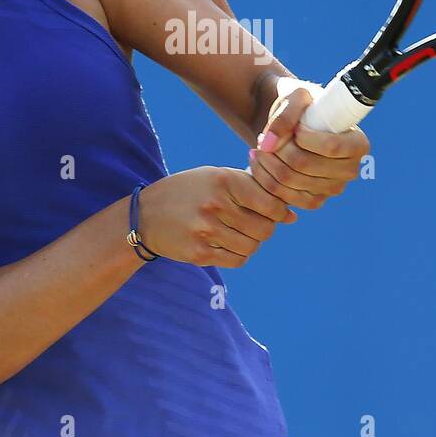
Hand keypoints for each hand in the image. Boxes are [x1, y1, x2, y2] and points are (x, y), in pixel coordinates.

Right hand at [135, 167, 296, 267]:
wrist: (145, 215)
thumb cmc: (188, 191)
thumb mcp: (215, 176)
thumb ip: (251, 188)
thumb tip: (290, 214)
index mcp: (223, 181)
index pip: (270, 203)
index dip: (279, 211)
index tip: (275, 212)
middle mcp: (216, 205)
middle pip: (264, 228)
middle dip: (265, 228)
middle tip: (254, 223)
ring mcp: (206, 231)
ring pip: (252, 246)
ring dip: (251, 242)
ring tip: (237, 232)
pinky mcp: (200, 253)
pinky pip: (237, 260)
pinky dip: (239, 254)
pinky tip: (227, 243)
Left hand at [247, 78, 370, 210]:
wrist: (294, 124)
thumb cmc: (303, 106)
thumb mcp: (296, 96)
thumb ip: (285, 114)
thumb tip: (268, 144)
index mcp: (358, 144)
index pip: (331, 147)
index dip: (304, 137)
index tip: (293, 126)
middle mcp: (350, 170)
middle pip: (304, 164)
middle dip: (278, 148)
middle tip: (263, 136)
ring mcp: (332, 189)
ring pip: (290, 181)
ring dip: (266, 162)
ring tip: (258, 146)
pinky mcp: (313, 201)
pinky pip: (284, 196)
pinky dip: (265, 178)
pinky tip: (259, 162)